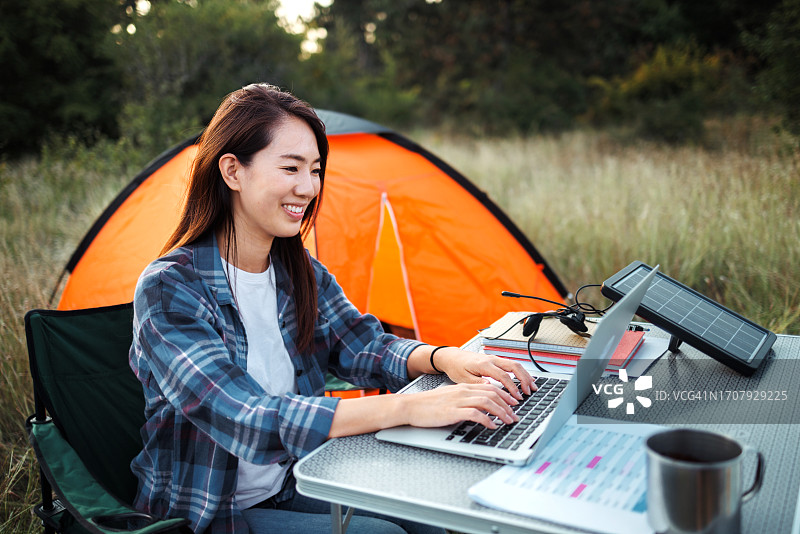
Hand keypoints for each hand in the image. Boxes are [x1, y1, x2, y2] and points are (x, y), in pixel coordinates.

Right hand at [400, 382, 519, 428]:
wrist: (411, 406)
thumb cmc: (428, 404)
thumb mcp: (450, 397)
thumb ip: (464, 399)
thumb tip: (479, 407)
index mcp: (463, 387)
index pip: (490, 387)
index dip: (505, 396)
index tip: (513, 404)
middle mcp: (463, 391)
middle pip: (493, 394)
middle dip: (507, 405)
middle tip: (515, 416)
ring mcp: (459, 401)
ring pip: (488, 402)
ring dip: (501, 412)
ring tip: (508, 421)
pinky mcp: (453, 412)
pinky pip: (476, 414)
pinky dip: (487, 420)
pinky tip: (492, 426)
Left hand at [433, 347, 535, 399]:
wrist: (451, 357)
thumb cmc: (456, 367)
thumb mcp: (464, 379)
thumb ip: (478, 383)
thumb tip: (491, 388)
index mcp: (484, 364)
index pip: (504, 376)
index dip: (513, 387)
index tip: (518, 397)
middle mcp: (491, 359)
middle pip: (514, 366)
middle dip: (524, 379)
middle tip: (529, 391)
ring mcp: (494, 358)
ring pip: (514, 364)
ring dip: (525, 375)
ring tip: (532, 386)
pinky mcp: (494, 360)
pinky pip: (510, 364)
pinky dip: (520, 372)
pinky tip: (524, 379)